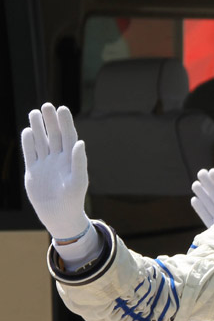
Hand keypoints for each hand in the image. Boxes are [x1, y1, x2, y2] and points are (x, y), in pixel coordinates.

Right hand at [21, 103, 90, 241]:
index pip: (69, 136)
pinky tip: (27, 131)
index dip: (66, 123)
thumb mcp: (78, 181)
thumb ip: (79, 161)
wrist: (59, 215)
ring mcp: (45, 164)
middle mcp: (58, 159)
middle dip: (50, 121)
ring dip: (38, 128)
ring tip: (34, 112)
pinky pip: (30, 153)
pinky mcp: (33, 171)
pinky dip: (28, 142)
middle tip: (46, 105)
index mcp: (71, 160)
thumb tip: (80, 142)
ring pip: (41, 141)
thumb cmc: (73, 199)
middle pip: (54, 135)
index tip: (62, 108)